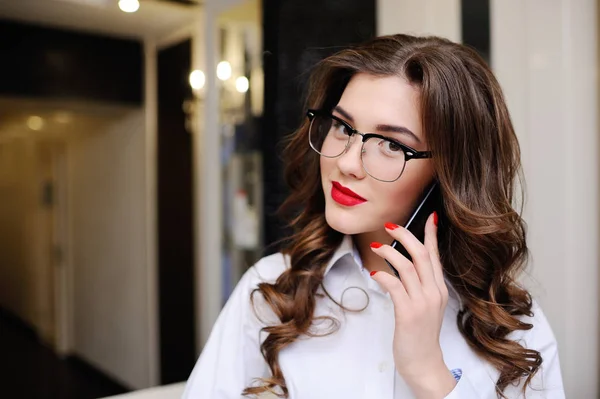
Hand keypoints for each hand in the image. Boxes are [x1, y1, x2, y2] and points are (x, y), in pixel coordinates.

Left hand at [369, 212, 456, 398]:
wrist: (424, 364)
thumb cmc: (420, 335)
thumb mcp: (424, 306)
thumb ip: (418, 286)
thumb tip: (402, 266)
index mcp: (439, 289)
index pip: (436, 256)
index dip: (431, 234)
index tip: (430, 216)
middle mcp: (434, 293)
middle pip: (422, 255)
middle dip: (406, 235)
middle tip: (390, 226)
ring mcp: (422, 303)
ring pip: (407, 267)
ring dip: (389, 252)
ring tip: (375, 247)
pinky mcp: (408, 313)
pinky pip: (395, 286)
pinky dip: (383, 275)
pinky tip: (374, 272)